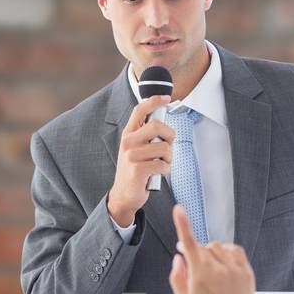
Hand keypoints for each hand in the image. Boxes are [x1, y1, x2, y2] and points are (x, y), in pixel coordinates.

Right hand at [106, 95, 173, 226]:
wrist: (124, 195)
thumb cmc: (135, 171)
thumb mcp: (136, 149)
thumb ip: (146, 136)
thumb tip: (164, 125)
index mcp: (128, 134)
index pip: (140, 110)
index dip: (154, 101)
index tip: (166, 98)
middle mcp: (128, 142)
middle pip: (157, 126)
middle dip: (169, 136)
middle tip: (168, 146)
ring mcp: (131, 156)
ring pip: (164, 148)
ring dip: (169, 158)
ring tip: (161, 164)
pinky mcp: (138, 170)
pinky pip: (163, 165)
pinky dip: (165, 170)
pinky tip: (157, 175)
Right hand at [169, 206, 266, 293]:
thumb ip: (177, 278)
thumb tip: (179, 259)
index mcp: (200, 274)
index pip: (190, 243)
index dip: (182, 224)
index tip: (178, 209)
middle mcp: (218, 268)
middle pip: (203, 246)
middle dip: (197, 252)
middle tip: (195, 268)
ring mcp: (234, 268)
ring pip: (218, 247)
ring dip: (211, 253)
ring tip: (211, 271)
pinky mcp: (246, 271)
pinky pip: (235, 250)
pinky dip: (227, 252)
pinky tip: (224, 263)